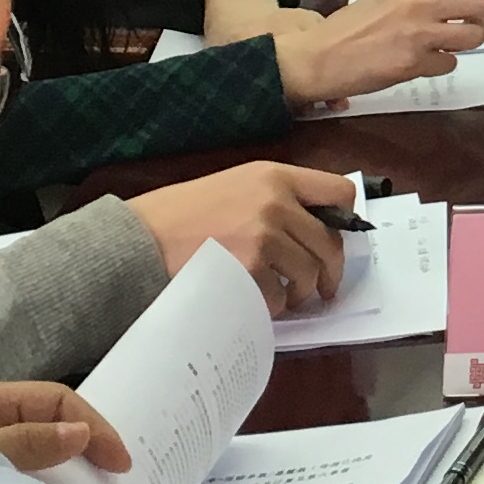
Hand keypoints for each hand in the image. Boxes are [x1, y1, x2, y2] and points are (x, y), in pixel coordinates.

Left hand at [0, 380, 128, 478]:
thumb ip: (25, 444)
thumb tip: (79, 434)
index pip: (55, 400)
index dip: (94, 426)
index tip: (122, 466)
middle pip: (47, 420)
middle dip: (86, 443)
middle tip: (117, 479)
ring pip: (33, 447)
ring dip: (66, 466)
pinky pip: (15, 473)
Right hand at [125, 162, 355, 312]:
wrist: (138, 239)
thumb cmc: (181, 215)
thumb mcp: (235, 188)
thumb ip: (277, 201)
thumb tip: (314, 230)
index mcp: (274, 176)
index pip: (339, 193)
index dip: (345, 221)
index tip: (336, 240)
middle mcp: (276, 201)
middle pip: (329, 243)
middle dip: (329, 272)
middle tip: (322, 288)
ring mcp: (264, 236)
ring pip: (308, 274)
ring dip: (300, 293)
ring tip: (284, 298)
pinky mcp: (249, 269)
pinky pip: (279, 297)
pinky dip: (271, 307)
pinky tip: (252, 301)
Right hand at [281, 0, 483, 105]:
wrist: (319, 56)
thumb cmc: (350, 25)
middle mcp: (420, 1)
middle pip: (481, 3)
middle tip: (471, 26)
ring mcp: (419, 32)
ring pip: (474, 34)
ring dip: (469, 43)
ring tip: (451, 45)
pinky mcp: (415, 62)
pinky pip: (450, 63)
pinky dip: (442, 64)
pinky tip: (425, 62)